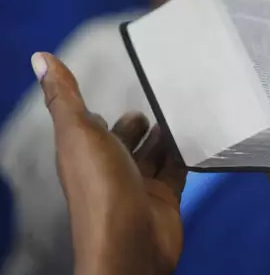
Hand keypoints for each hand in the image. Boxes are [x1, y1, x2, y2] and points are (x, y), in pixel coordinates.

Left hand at [32, 52, 186, 274]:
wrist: (131, 243)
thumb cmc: (102, 187)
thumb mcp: (78, 133)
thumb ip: (64, 96)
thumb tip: (41, 57)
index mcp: (85, 152)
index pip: (93, 125)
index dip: (103, 109)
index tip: (123, 87)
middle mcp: (111, 168)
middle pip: (127, 140)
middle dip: (140, 123)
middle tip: (160, 100)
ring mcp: (140, 184)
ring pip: (155, 153)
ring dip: (167, 135)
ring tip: (183, 111)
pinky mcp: (166, 196)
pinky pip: (177, 169)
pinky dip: (186, 153)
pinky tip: (197, 136)